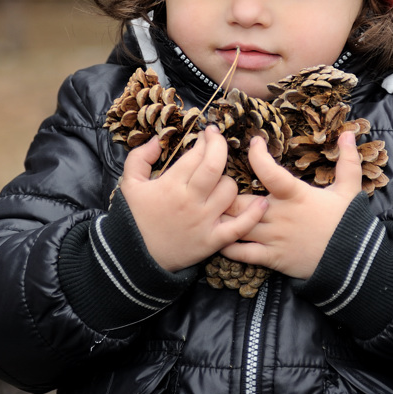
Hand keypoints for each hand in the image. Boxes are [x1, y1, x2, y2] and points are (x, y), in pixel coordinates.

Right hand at [119, 126, 267, 272]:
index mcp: (171, 185)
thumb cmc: (135, 219)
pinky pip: (239, 226)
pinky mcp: (213, 240)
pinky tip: (262, 202)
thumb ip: (140, 157)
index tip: (207, 134)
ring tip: (219, 180)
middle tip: (218, 140)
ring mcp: (204, 221)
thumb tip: (158, 139)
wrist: (136, 259)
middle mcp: (191, 201)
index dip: (205, 140)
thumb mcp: (130, 185)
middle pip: (215, 166)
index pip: (196, 154)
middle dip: (219, 146)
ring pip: (230, 190)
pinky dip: (253, 215)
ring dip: (228, 181)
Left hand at [219, 130, 362, 279]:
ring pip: (237, 226)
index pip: (270, 172)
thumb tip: (349, 134)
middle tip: (216, 183)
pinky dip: (227, 246)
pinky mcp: (271, 258)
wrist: (352, 260)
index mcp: (296, 195)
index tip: (254, 142)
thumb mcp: (350, 189)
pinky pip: (242, 253)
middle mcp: (279, 215)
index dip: (257, 155)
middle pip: (241, 202)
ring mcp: (273, 238)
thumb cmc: (348, 222)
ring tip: (209, 209)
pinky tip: (217, 238)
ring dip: (222, 218)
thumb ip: (348, 161)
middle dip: (225, 194)